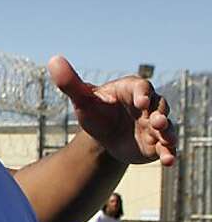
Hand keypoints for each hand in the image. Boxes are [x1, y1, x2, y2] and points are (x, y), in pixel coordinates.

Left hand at [49, 55, 176, 165]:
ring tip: (166, 140)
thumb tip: (53, 60)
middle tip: (157, 122)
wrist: (103, 137)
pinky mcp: (157, 142)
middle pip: (160, 106)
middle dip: (160, 114)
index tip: (140, 102)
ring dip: (169, 133)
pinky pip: (166, 147)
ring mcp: (155, 124)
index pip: (142, 87)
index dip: (143, 94)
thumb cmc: (95, 112)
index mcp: (132, 90)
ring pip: (167, 127)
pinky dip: (169, 153)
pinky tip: (168, 161)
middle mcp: (148, 106)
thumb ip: (70, 82)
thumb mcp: (82, 99)